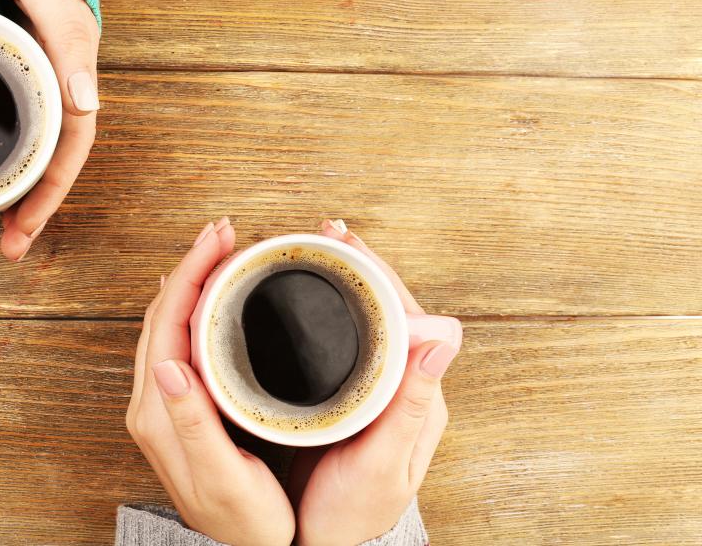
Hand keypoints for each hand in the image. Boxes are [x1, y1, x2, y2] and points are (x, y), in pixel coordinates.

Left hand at [0, 0, 100, 260]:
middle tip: (10, 247)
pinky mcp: (7, 78)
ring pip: (32, 151)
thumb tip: (86, 103)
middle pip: (50, 160)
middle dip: (33, 209)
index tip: (24, 231)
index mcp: (71, 76)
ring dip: (18, 193)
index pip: (69, 148)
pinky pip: (11, 130)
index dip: (50, 193)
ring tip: (0, 231)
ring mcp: (32, 86)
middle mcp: (55, 87)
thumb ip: (71, 40)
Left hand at [126, 218, 296, 545]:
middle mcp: (153, 402)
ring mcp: (162, 403)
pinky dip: (196, 307)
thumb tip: (169, 363)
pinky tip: (213, 296)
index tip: (221, 237)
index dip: (192, 272)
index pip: (168, 323)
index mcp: (159, 412)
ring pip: (169, 324)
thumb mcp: (222, 477)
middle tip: (226, 231)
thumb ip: (193, 422)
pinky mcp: (177, 406)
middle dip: (193, 265)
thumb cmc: (243, 520)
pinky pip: (179, 340)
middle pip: (164, 314)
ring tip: (222, 250)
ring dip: (192, 281)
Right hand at [288, 219, 462, 545]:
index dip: (376, 274)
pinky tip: (302, 299)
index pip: (406, 315)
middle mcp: (399, 385)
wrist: (326, 545)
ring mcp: (373, 390)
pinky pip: (342, 342)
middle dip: (356, 266)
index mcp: (417, 395)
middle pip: (384, 309)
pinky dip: (324, 312)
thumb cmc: (354, 513)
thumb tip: (445, 334)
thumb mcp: (382, 462)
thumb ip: (409, 404)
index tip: (346, 242)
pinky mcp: (347, 397)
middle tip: (325, 232)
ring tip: (314, 250)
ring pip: (363, 322)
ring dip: (341, 283)